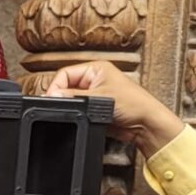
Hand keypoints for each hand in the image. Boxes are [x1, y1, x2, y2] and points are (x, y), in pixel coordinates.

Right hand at [46, 59, 180, 155]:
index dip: (55, 86)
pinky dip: (75, 115)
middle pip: (65, 86)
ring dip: (70, 107)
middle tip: (59, 107)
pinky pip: (77, 111)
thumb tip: (53, 95)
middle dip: (62, 97)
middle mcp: (93, 80)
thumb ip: (73, 96)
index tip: (51, 99)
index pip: (65, 73)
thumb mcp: (99, 97)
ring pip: (70, 100)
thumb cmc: (134, 104)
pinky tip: (79, 118)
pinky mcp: (94, 110)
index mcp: (95, 69)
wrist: (145, 125)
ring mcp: (93, 95)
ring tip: (72, 113)